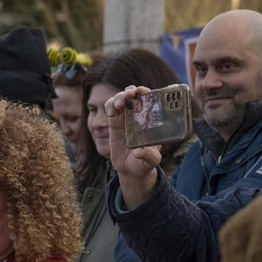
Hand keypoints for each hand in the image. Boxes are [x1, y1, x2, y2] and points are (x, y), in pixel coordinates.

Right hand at [104, 85, 163, 208]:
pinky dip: (109, 106)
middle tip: (129, 95)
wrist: (130, 170)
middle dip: (131, 90)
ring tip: (118, 105)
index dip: (146, 92)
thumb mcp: (151, 161)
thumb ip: (148, 156)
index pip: (151, 99)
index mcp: (152, 119)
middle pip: (135, 94)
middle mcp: (139, 115)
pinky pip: (111, 108)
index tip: (141, 92)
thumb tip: (139, 151)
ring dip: (119, 97)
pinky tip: (111, 113)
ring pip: (122, 98)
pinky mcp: (114, 123)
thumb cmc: (145, 163)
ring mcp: (126, 117)